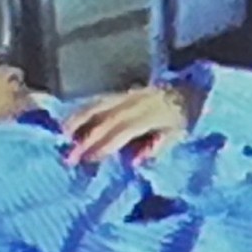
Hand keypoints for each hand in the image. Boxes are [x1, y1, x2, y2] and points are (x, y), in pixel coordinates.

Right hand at [62, 85, 193, 166]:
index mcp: (150, 114)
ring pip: (97, 104)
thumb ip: (156, 147)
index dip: (105, 144)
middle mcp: (136, 101)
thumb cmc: (183, 119)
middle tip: (69, 156)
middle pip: (105, 118)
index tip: (89, 159)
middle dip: (85, 137)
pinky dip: (82, 111)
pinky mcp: (122, 92)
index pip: (123, 130)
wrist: (190, 90)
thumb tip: (135, 161)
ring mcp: (127, 94)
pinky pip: (99, 100)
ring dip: (77, 120)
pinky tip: (70, 122)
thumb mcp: (178, 135)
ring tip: (61, 136)